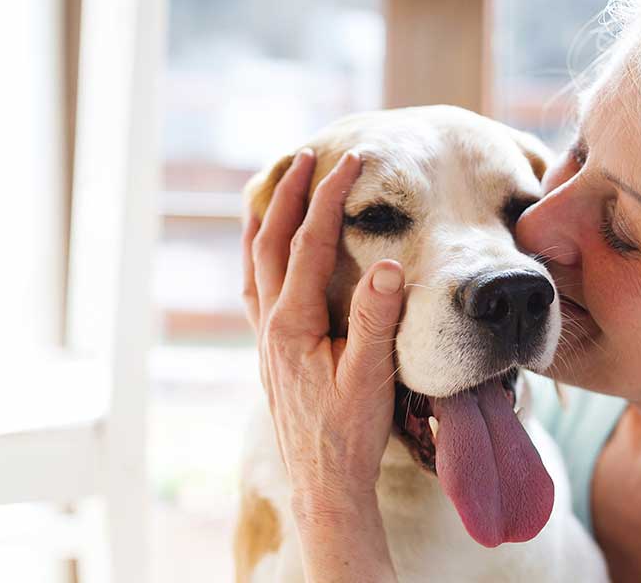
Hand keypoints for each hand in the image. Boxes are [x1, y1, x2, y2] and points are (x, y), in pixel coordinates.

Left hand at [241, 149, 401, 580]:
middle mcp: (270, 325)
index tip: (353, 162)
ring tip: (274, 186)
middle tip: (307, 156)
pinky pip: (255, 288)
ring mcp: (266, 339)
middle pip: (269, 241)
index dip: (330, 198)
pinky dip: (259, 255)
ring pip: (254, 262)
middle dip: (288, 194)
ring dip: (264, 219)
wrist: (323, 484)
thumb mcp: (371, 377)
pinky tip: (266, 253)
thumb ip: (375, 320)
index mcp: (292, 324)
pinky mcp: (271, 353)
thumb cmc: (350, 433)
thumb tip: (385, 264)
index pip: (309, 243)